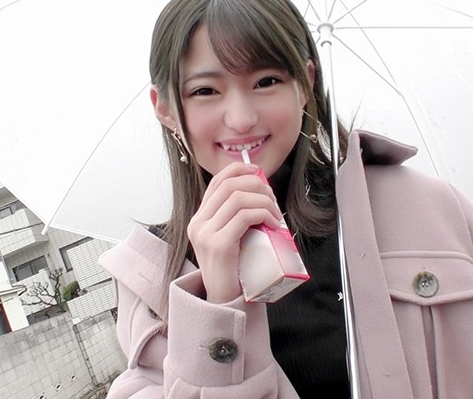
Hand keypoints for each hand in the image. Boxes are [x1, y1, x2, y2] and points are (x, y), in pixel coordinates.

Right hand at [187, 162, 282, 303]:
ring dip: (264, 201)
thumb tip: (261, 196)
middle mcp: (198, 224)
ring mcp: (206, 234)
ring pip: (239, 198)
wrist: (223, 302)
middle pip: (229, 186)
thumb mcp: (229, 240)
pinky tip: (272, 224)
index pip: (217, 182)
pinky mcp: (219, 245)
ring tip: (274, 215)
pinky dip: (264, 214)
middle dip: (256, 185)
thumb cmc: (233, 272)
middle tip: (272, 199)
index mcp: (199, 219)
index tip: (258, 172)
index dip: (239, 170)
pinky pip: (245, 216)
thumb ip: (235, 220)